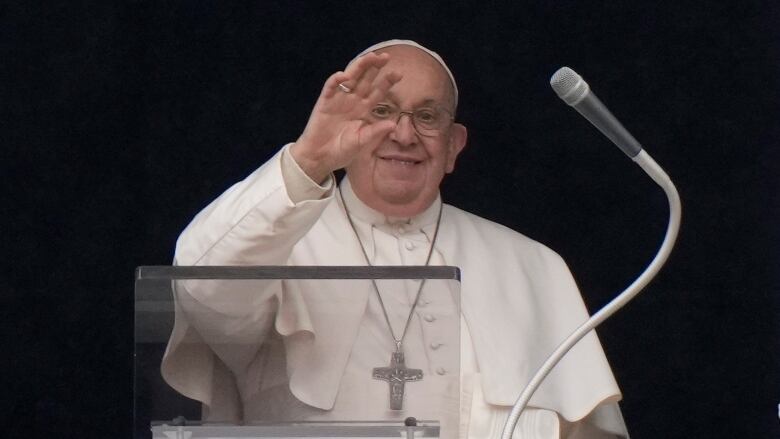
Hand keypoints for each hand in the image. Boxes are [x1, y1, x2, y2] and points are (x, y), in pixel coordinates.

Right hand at [291, 52, 401, 183]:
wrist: (320, 157)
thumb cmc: (341, 151)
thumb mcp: (362, 142)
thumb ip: (375, 132)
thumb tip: (393, 124)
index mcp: (363, 109)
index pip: (377, 92)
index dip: (387, 82)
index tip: (399, 74)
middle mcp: (352, 101)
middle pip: (365, 80)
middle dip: (375, 67)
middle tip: (386, 57)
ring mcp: (338, 100)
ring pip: (350, 78)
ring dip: (358, 67)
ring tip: (369, 58)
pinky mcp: (325, 102)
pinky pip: (330, 88)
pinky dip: (335, 81)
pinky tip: (343, 75)